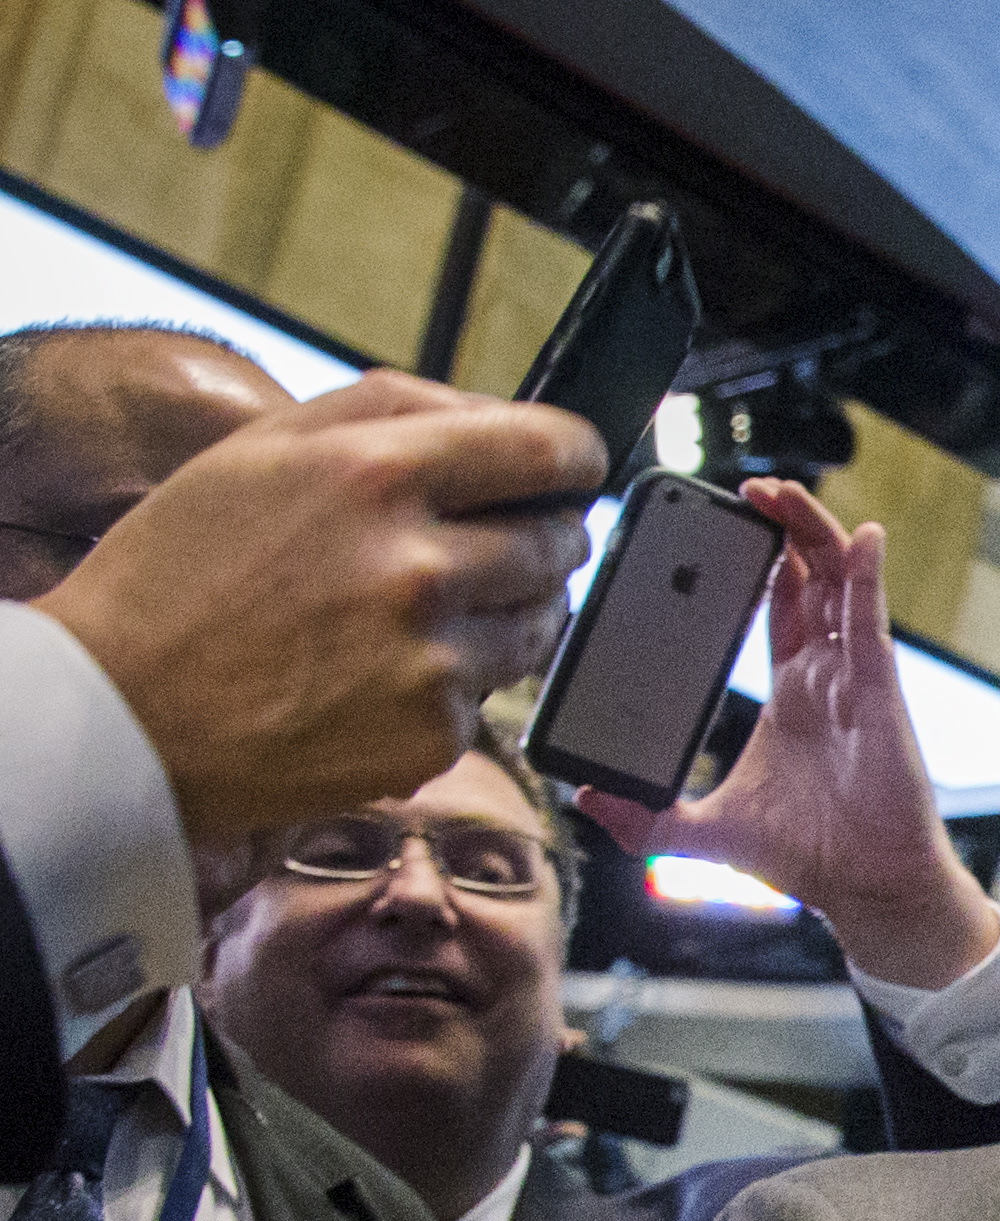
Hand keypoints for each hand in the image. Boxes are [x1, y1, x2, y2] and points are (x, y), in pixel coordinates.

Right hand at [39, 373, 601, 844]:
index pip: (546, 449)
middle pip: (555, 540)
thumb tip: (494, 415)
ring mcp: (435, 656)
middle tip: (482, 545)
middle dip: (536, 536)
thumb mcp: (258, 451)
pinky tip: (378, 676)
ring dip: (504, 611)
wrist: (127, 713)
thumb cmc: (181, 574)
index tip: (575, 466)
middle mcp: (418, 564)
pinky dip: (453, 683)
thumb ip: (387, 412)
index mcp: (374, 473)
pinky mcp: (437, 732)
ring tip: (416, 613)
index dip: (574, 456)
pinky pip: (489, 696)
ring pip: (538, 622)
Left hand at [573, 481, 999, 989]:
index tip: (722, 528)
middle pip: (812, 578)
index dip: (756, 562)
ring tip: (781, 492)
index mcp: (792, 694)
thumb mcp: (706, 831)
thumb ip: (646, 817)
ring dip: (814, 532)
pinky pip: (872, 620)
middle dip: (784, 528)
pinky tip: (861, 537)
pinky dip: (867, 574)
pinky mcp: (878, 693)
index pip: (777, 606)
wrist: (868, 892)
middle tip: (746, 490)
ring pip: (840, 583)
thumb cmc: (810, 859)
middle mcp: (826, 676)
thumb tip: (588, 799)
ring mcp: (854, 680)